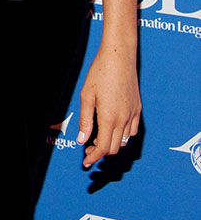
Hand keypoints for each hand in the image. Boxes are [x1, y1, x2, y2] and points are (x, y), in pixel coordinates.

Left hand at [77, 48, 140, 167]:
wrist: (119, 57)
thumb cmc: (100, 73)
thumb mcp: (86, 96)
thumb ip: (86, 120)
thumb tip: (82, 141)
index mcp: (109, 118)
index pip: (103, 148)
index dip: (93, 157)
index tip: (86, 161)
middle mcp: (124, 119)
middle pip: (114, 148)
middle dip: (101, 152)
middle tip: (88, 148)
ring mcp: (133, 115)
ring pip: (124, 141)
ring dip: (112, 144)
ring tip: (98, 137)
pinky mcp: (138, 109)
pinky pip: (132, 131)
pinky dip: (122, 136)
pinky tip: (112, 127)